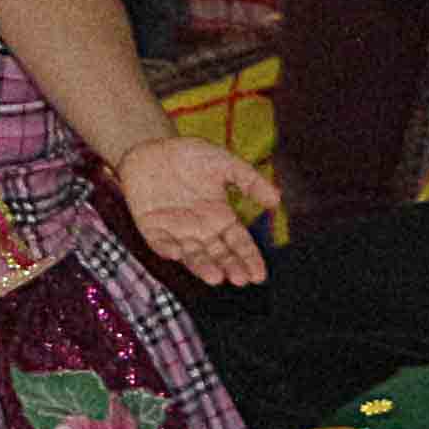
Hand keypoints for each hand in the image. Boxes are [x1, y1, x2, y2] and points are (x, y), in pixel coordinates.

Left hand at [119, 134, 282, 286]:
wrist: (151, 148)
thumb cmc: (190, 156)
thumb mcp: (225, 163)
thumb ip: (250, 181)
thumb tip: (277, 200)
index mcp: (220, 216)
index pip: (239, 242)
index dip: (249, 258)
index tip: (259, 275)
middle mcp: (200, 229)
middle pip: (219, 254)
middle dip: (230, 267)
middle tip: (240, 279)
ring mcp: (176, 231)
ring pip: (192, 254)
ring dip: (203, 267)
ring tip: (215, 277)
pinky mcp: (151, 228)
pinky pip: (159, 242)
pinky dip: (167, 248)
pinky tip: (177, 253)